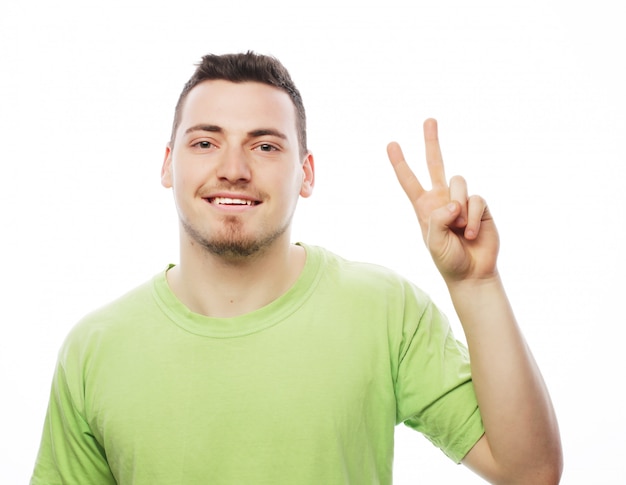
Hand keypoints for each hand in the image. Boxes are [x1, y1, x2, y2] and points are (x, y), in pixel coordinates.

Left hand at [386, 119, 499, 282]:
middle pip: (436, 164)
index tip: (391, 144)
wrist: (472, 272)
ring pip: (458, 182)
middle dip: (432, 141)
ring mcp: (462, 200)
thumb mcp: (433, 241)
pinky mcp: (480, 206)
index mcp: (424, 207)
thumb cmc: (448, 259)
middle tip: (429, 120)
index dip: (400, 163)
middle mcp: (442, 199)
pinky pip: (475, 200)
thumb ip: (438, 219)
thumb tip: (454, 202)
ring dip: (458, 207)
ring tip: (459, 230)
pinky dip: (471, 218)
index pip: (409, 181)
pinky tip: (470, 234)